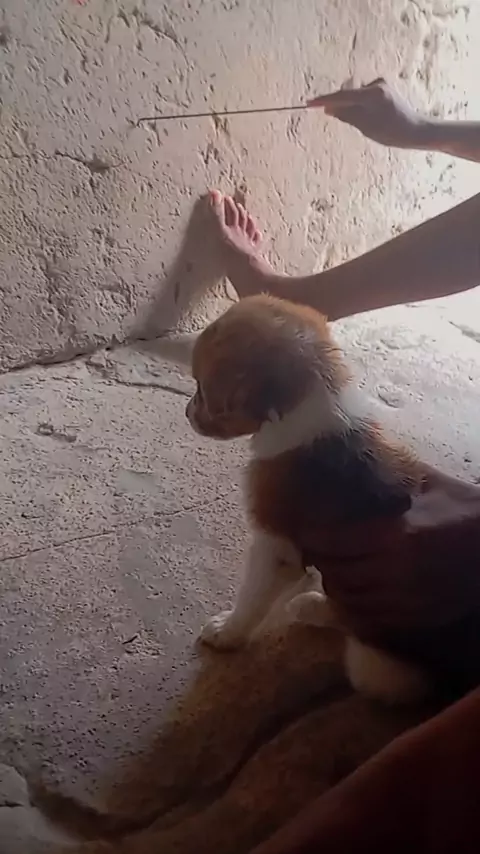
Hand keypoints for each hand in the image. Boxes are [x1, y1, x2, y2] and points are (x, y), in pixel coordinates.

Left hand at [303, 463, 479, 635]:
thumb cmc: (465, 510)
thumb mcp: (429, 484)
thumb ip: (392, 469)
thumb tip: (362, 444)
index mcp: (392, 536)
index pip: (331, 542)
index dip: (310, 536)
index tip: (301, 529)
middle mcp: (392, 573)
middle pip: (334, 573)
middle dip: (319, 560)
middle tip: (313, 548)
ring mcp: (403, 602)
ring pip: (347, 601)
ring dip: (334, 585)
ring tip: (332, 569)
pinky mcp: (414, 620)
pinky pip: (368, 621)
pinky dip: (353, 609)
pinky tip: (353, 594)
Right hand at [308, 78, 428, 148]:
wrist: (416, 130)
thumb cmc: (392, 132)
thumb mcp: (366, 127)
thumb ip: (346, 115)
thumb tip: (329, 108)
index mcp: (373, 94)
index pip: (343, 96)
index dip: (324, 100)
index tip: (309, 103)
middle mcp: (377, 84)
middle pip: (348, 93)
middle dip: (339, 105)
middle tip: (333, 116)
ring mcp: (380, 84)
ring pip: (355, 96)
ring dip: (351, 107)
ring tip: (363, 123)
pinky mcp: (382, 88)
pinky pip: (363, 96)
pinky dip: (359, 106)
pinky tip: (370, 119)